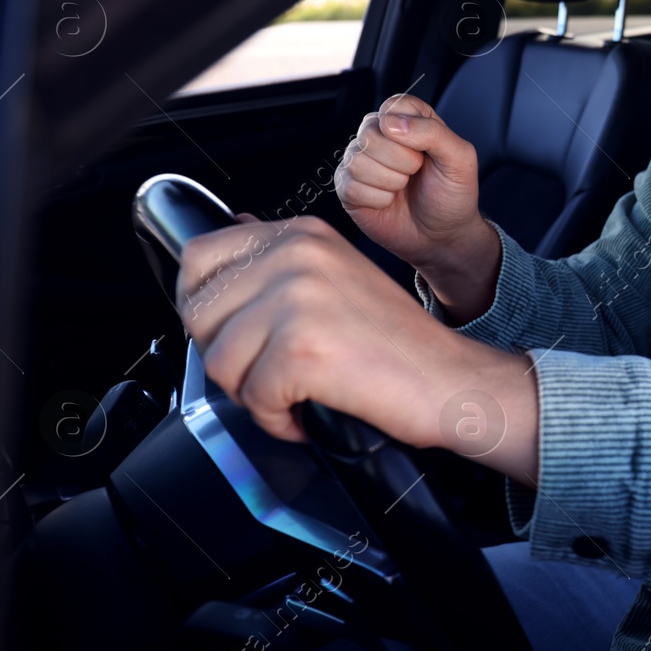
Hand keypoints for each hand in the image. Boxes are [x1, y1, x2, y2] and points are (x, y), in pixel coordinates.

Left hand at [175, 214, 538, 483]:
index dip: (200, 304)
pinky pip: (251, 397)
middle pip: (198, 312)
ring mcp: (298, 299)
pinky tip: (305, 412)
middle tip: (265, 372)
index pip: (200, 255)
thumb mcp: (338, 275)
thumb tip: (232, 231)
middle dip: (225, 356)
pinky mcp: (302, 348)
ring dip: (249, 392)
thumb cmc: (401, 343)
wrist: (452, 381)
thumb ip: (281, 258)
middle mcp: (297, 256)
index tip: (226, 330)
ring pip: (218, 360)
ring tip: (291, 393)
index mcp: (302, 236)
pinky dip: (275, 419)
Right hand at [337, 92, 482, 266]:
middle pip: (370, 133)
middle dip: (402, 162)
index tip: (426, 152)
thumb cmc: (452, 194)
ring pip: (358, 161)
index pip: (394, 107)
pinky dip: (377, 199)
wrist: (442, 236)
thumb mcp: (460, 159)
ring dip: (391, 182)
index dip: (411, 132)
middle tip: (416, 174)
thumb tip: (391, 122)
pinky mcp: (347, 186)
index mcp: (408, 118)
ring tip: (403, 188)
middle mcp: (380, 134)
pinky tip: (388, 202)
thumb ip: (433, 132)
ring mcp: (360, 159)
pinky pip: (350, 186)